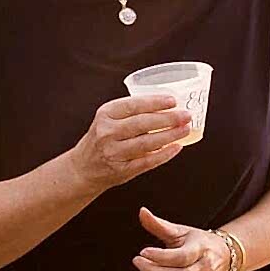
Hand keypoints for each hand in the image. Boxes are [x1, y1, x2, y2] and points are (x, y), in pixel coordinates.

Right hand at [69, 94, 190, 192]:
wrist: (83, 168)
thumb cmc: (102, 139)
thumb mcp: (108, 119)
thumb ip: (131, 112)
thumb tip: (168, 107)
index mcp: (106, 114)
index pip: (133, 105)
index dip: (155, 102)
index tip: (173, 101)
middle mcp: (108, 132)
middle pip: (143, 123)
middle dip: (168, 119)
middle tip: (186, 115)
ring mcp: (114, 152)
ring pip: (147, 143)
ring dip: (170, 135)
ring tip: (185, 129)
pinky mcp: (122, 170)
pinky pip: (147, 161)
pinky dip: (164, 154)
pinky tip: (177, 147)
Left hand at [133, 207, 226, 270]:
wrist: (223, 255)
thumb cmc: (197, 241)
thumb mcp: (180, 230)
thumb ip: (159, 224)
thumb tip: (142, 212)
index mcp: (202, 249)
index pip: (181, 257)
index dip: (160, 257)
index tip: (142, 251)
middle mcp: (206, 269)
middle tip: (138, 261)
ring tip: (145, 269)